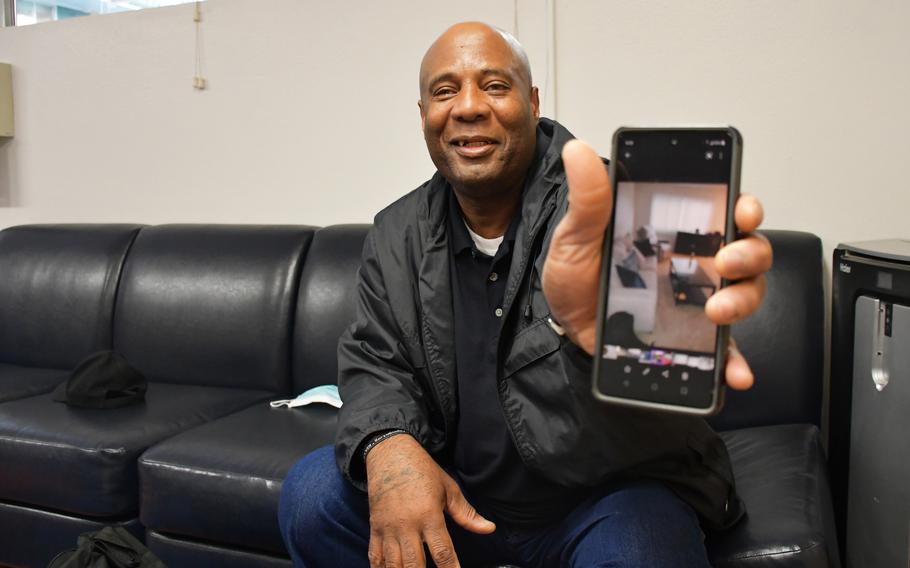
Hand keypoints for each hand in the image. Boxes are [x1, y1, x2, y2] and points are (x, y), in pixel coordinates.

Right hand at [365, 434, 494, 566]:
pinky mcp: (375, 528)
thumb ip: (467, 514)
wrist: (389, 454)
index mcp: (429, 515)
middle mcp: (407, 525)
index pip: (443, 553)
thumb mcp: (448, 489)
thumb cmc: (422, 471)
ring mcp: (388, 529)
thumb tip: (489, 529)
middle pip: (415, 565)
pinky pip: (375, 556)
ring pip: (393, 565)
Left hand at [542, 139, 772, 390]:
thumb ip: (587, 198)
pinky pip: (725, 349)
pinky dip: (735, 360)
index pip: (723, 208)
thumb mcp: (576, 235)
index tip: (743, 209)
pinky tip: (736, 372)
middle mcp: (694, 262)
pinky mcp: (691, 337)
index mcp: (673, 230)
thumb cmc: (574, 276)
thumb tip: (578, 151)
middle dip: (749, 253)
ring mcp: (696, 300)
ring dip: (744, 300)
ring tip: (716, 311)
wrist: (560, 328)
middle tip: (725, 262)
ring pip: (746, 292)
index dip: (744, 205)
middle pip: (747, 249)